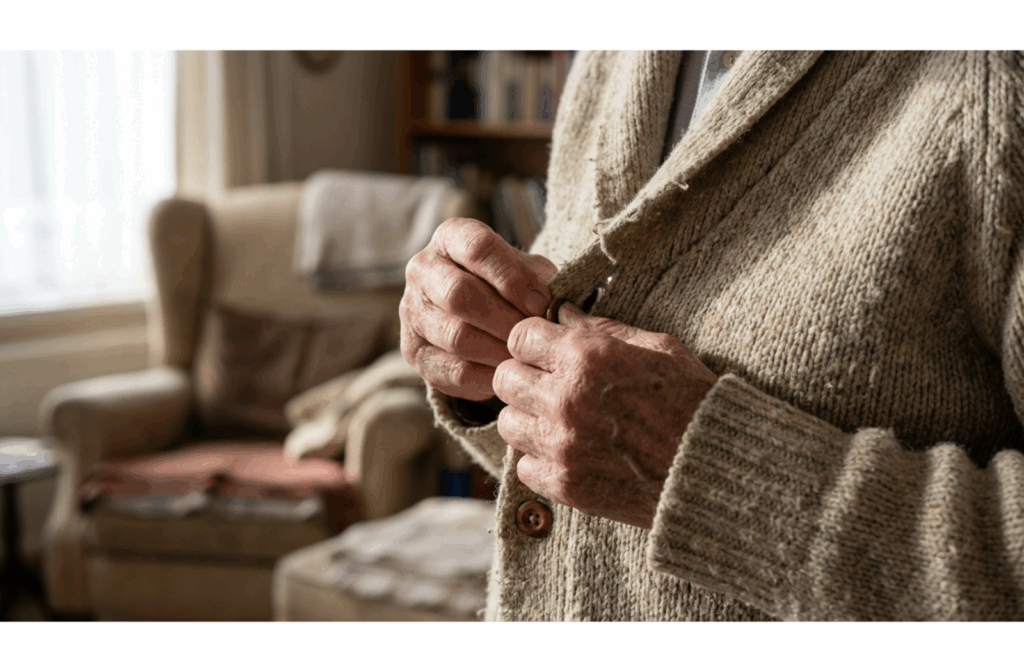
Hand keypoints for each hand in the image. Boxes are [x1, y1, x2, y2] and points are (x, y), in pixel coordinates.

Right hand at [400, 217, 557, 400]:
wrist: (477, 312)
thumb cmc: (509, 284)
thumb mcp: (526, 269)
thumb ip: (538, 279)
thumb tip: (547, 304)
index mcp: (451, 237)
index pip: (478, 248)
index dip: (514, 278)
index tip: (542, 303)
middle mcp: (423, 269)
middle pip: (459, 294)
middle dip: (504, 320)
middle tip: (533, 337)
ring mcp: (412, 310)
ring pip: (455, 337)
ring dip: (498, 351)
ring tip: (525, 358)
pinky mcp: (413, 350)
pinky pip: (451, 371)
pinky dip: (486, 378)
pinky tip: (508, 375)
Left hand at [493, 302, 717, 528]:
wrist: (715, 471)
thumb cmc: (693, 401)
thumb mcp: (658, 349)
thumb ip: (602, 329)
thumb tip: (562, 313)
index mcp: (588, 358)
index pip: (520, 337)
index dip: (534, 341)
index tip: (547, 351)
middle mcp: (566, 399)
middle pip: (505, 378)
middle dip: (524, 377)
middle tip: (550, 385)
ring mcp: (562, 445)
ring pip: (507, 422)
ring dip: (529, 419)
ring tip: (560, 420)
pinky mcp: (564, 484)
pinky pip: (522, 467)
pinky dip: (540, 460)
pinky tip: (569, 452)